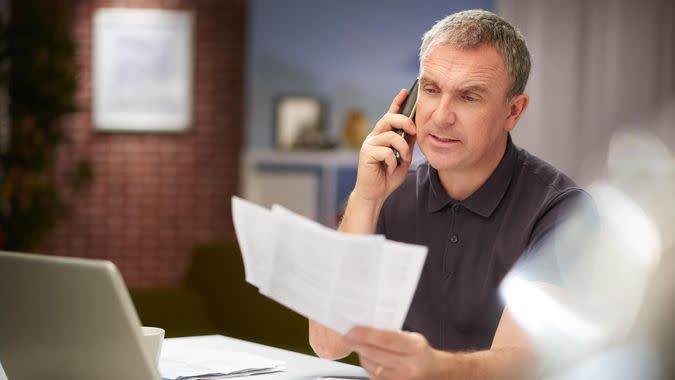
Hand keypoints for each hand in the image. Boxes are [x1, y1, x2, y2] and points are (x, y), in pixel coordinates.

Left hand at [345, 327, 437, 379]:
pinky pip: (373, 375)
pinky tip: (365, 357)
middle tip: (347, 337)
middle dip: (359, 345)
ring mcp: (400, 378)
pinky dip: (366, 365)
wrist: (431, 371)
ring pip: (372, 366)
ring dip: (361, 355)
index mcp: (414, 347)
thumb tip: (366, 327)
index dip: (367, 335)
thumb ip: (392, 333)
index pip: (387, 340)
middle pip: (376, 354)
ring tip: (357, 345)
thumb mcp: (411, 336)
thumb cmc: (418, 350)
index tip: (353, 331)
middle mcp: (408, 365)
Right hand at [353, 89, 416, 203]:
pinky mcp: (366, 153)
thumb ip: (408, 144)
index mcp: (383, 136)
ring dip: (402, 149)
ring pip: (391, 136)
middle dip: (405, 121)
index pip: (390, 114)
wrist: (375, 194)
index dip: (397, 102)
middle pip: (389, 118)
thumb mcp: (403, 158)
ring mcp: (369, 144)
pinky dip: (392, 161)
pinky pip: (386, 151)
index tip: (406, 91)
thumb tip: (416, 129)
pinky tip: (388, 168)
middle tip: (414, 131)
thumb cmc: (387, 177)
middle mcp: (374, 137)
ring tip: (403, 160)